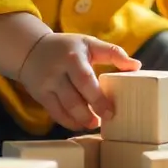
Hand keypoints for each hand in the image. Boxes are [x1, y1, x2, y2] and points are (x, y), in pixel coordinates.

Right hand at [17, 32, 140, 131]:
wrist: (30, 49)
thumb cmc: (67, 47)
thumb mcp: (88, 43)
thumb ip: (112, 52)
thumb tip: (136, 66)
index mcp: (73, 57)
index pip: (86, 80)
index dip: (99, 98)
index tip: (112, 111)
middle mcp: (57, 72)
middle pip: (75, 98)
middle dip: (91, 113)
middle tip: (107, 120)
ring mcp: (47, 85)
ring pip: (65, 108)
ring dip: (82, 120)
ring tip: (95, 123)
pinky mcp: (40, 96)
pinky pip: (55, 113)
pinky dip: (69, 122)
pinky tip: (80, 124)